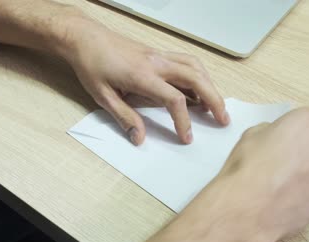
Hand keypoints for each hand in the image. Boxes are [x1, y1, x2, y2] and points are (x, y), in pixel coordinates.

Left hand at [64, 20, 229, 144]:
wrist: (85, 38)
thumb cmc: (91, 64)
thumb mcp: (102, 96)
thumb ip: (124, 117)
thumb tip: (140, 138)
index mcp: (142, 76)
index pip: (174, 99)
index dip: (184, 120)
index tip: (187, 136)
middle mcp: (156, 63)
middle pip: (196, 78)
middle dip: (214, 99)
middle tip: (223, 119)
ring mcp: (158, 55)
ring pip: (195, 66)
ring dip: (209, 85)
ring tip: (214, 105)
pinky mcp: (157, 52)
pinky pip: (185, 61)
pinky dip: (198, 74)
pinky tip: (196, 87)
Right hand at [216, 107, 308, 237]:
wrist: (249, 206)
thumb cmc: (248, 170)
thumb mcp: (250, 137)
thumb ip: (270, 132)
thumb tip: (273, 138)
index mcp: (307, 123)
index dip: (300, 126)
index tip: (289, 133)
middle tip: (293, 154)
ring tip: (288, 177)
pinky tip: (288, 194)